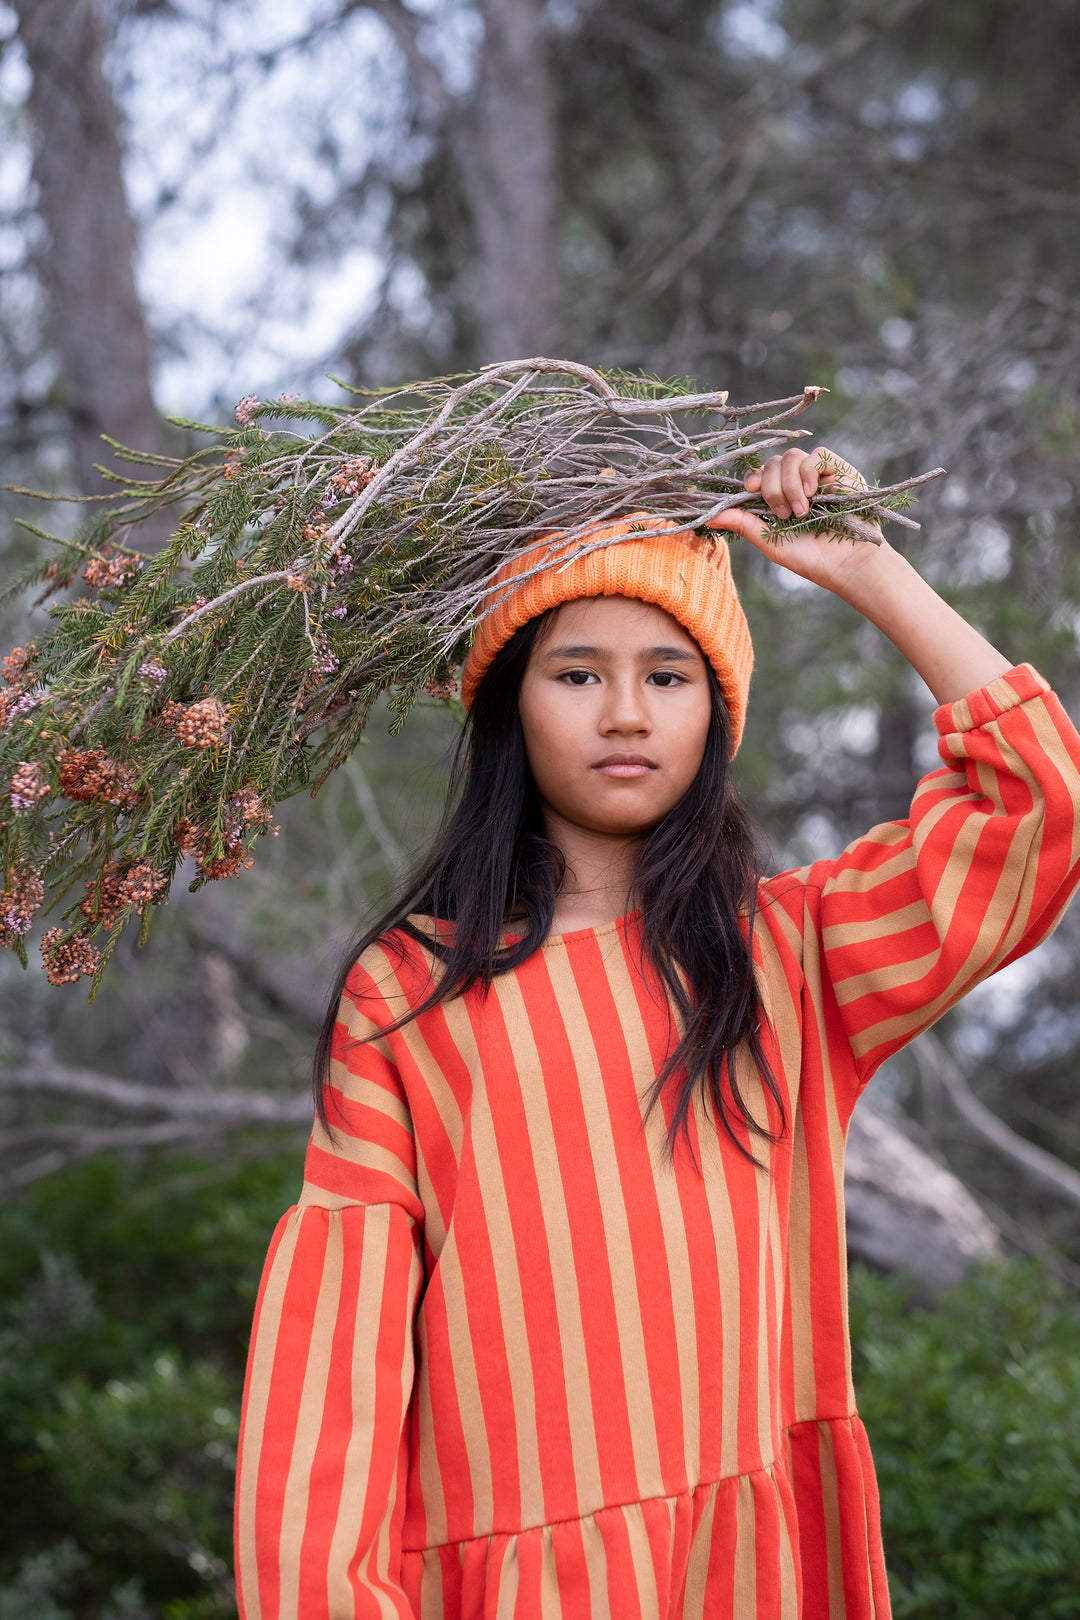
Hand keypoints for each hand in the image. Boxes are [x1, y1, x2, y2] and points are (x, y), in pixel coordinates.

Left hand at [705, 445, 884, 592]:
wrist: (846, 564)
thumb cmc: (810, 558)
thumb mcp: (770, 542)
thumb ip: (743, 524)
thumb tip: (709, 517)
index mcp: (778, 498)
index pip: (758, 475)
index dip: (752, 478)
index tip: (750, 490)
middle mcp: (796, 484)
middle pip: (772, 463)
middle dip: (772, 488)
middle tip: (785, 515)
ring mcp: (817, 476)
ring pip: (792, 457)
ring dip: (791, 484)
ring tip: (802, 510)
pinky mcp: (839, 471)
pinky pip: (817, 455)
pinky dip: (810, 472)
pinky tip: (814, 493)